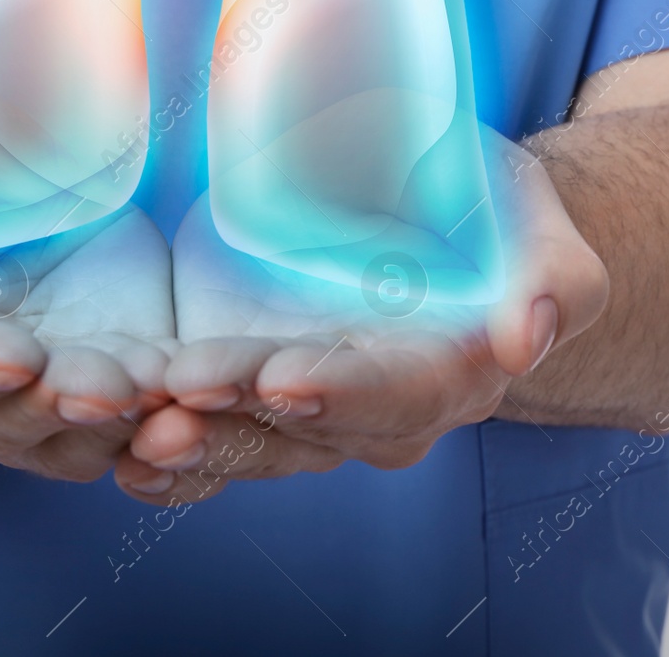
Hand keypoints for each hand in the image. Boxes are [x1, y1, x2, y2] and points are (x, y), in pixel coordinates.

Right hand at [0, 106, 176, 481]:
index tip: (13, 354)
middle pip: (9, 423)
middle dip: (60, 410)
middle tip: (112, 390)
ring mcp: (36, 399)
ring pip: (81, 439)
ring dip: (130, 427)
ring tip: (176, 397)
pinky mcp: (103, 376)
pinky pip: (141, 420)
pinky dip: (177, 419)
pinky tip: (215, 397)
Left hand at [113, 126, 607, 503]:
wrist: (453, 223)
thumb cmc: (496, 216)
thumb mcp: (538, 227)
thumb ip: (553, 279)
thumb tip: (528, 333)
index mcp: (449, 374)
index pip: (396, 394)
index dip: (343, 392)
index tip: (285, 380)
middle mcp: (377, 410)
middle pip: (307, 432)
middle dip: (242, 426)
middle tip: (178, 409)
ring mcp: (312, 406)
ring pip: (251, 441)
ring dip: (193, 443)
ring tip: (131, 435)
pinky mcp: (259, 388)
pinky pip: (215, 432)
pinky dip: (170, 448)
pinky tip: (115, 451)